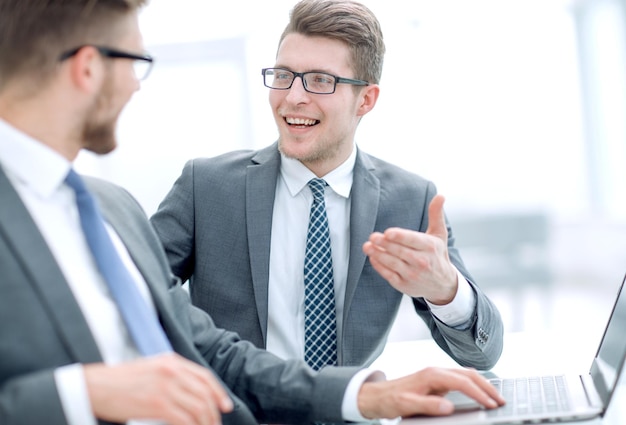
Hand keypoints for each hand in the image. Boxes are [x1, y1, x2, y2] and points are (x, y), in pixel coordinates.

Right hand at [84, 353, 232, 424]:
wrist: (95, 386)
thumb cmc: (120, 381)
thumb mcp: (150, 367)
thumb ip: (171, 374)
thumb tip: (190, 392)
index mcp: (171, 360)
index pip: (204, 376)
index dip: (219, 393)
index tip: (225, 406)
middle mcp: (172, 371)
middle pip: (205, 394)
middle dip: (214, 412)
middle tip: (215, 424)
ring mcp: (166, 387)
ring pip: (198, 408)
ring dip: (205, 422)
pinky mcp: (157, 404)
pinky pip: (184, 419)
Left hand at [358, 367, 505, 418]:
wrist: (377, 395)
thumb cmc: (391, 400)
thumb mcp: (407, 405)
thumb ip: (428, 405)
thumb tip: (449, 406)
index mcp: (431, 375)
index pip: (462, 382)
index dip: (479, 394)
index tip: (491, 405)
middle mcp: (436, 371)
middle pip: (468, 374)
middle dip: (487, 386)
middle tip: (502, 401)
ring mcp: (437, 375)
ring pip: (466, 375)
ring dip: (483, 385)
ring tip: (496, 398)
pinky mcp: (437, 380)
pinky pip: (461, 379)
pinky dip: (474, 385)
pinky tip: (481, 393)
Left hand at [362, 194, 457, 303]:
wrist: (442, 284)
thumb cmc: (437, 255)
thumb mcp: (439, 234)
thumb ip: (436, 214)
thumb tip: (440, 196)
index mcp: (430, 247)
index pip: (413, 240)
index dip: (400, 237)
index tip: (387, 233)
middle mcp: (422, 262)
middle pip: (400, 251)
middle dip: (385, 244)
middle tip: (372, 236)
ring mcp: (413, 274)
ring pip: (393, 263)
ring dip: (378, 254)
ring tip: (367, 246)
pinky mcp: (404, 285)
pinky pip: (389, 275)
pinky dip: (380, 267)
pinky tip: (372, 258)